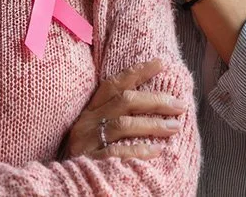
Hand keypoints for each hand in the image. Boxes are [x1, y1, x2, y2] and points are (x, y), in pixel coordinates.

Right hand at [67, 59, 187, 158]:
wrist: (66, 183)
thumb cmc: (85, 154)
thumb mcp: (93, 130)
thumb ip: (113, 116)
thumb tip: (151, 105)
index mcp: (89, 110)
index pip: (114, 84)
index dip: (137, 72)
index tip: (161, 63)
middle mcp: (88, 121)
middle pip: (124, 101)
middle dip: (155, 100)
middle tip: (179, 104)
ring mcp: (88, 141)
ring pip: (124, 124)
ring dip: (153, 124)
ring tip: (175, 126)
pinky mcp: (91, 160)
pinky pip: (118, 152)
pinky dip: (139, 150)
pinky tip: (158, 150)